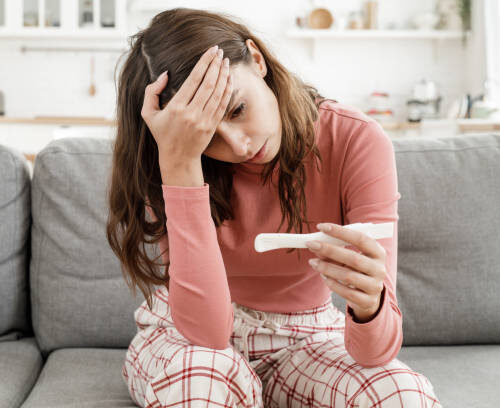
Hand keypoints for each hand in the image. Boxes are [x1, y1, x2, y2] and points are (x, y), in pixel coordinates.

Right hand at [140, 45, 232, 160]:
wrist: (178, 158)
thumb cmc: (162, 134)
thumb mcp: (148, 114)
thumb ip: (151, 92)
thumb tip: (165, 74)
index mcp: (176, 107)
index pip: (193, 79)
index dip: (204, 63)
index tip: (211, 51)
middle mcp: (191, 113)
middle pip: (208, 84)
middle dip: (215, 65)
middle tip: (220, 52)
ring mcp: (203, 121)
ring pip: (217, 93)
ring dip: (223, 75)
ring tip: (226, 62)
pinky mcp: (212, 126)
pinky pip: (222, 105)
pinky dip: (227, 90)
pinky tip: (229, 79)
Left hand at [305, 223, 386, 322]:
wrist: (369, 297)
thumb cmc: (357, 271)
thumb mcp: (352, 258)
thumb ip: (338, 250)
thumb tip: (318, 244)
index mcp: (378, 253)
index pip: (360, 238)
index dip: (340, 232)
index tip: (321, 227)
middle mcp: (379, 269)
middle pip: (353, 258)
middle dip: (329, 250)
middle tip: (311, 245)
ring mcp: (375, 286)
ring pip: (348, 276)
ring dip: (327, 268)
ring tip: (313, 262)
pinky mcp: (367, 301)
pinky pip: (346, 292)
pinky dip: (332, 283)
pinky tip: (323, 276)